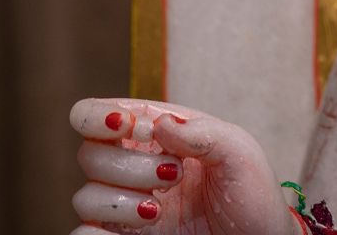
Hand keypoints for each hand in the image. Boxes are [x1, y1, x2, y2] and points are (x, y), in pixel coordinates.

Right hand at [69, 98, 299, 234]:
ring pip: (85, 197)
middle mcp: (134, 166)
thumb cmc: (251, 195)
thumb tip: (158, 124)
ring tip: (159, 211)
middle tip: (173, 174)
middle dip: (128, 165)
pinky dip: (95, 234)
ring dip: (121, 203)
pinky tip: (140, 228)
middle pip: (89, 154)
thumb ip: (202, 132)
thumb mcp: (240, 153)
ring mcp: (126, 205)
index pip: (98, 113)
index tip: (130, 127)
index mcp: (157, 133)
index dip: (100, 116)